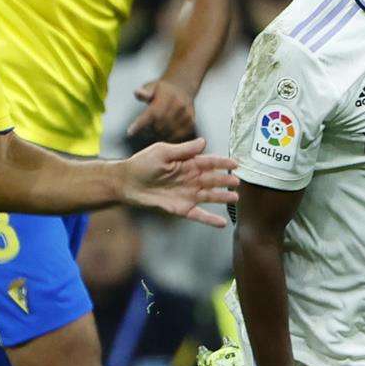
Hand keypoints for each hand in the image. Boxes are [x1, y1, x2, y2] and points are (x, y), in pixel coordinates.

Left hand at [118, 137, 238, 226]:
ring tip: (235, 198)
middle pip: (213, 179)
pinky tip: (222, 223)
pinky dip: (210, 219)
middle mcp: (191, 179)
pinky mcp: (181, 209)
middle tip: (237, 181)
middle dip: (226, 180)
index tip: (235, 163)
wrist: (127, 183)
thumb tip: (203, 142)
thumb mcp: (163, 152)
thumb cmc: (142, 164)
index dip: (223, 162)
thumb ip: (184, 150)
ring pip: (210, 196)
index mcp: (188, 163)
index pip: (210, 162)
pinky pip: (199, 215)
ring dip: (222, 197)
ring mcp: (187, 194)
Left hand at [126, 78, 197, 141]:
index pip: (152, 113)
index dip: (140, 124)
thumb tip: (138, 93)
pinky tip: (164, 133)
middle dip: (149, 130)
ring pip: (168, 133)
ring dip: (158, 135)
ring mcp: (186, 115)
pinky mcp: (191, 123)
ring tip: (153, 131)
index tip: (129, 132)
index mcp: (167, 95)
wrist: (182, 88)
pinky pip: (177, 136)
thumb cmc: (162, 90)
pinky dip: (168, 137)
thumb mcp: (152, 86)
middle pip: (159, 126)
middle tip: (144, 131)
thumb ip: (144, 92)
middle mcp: (179, 105)